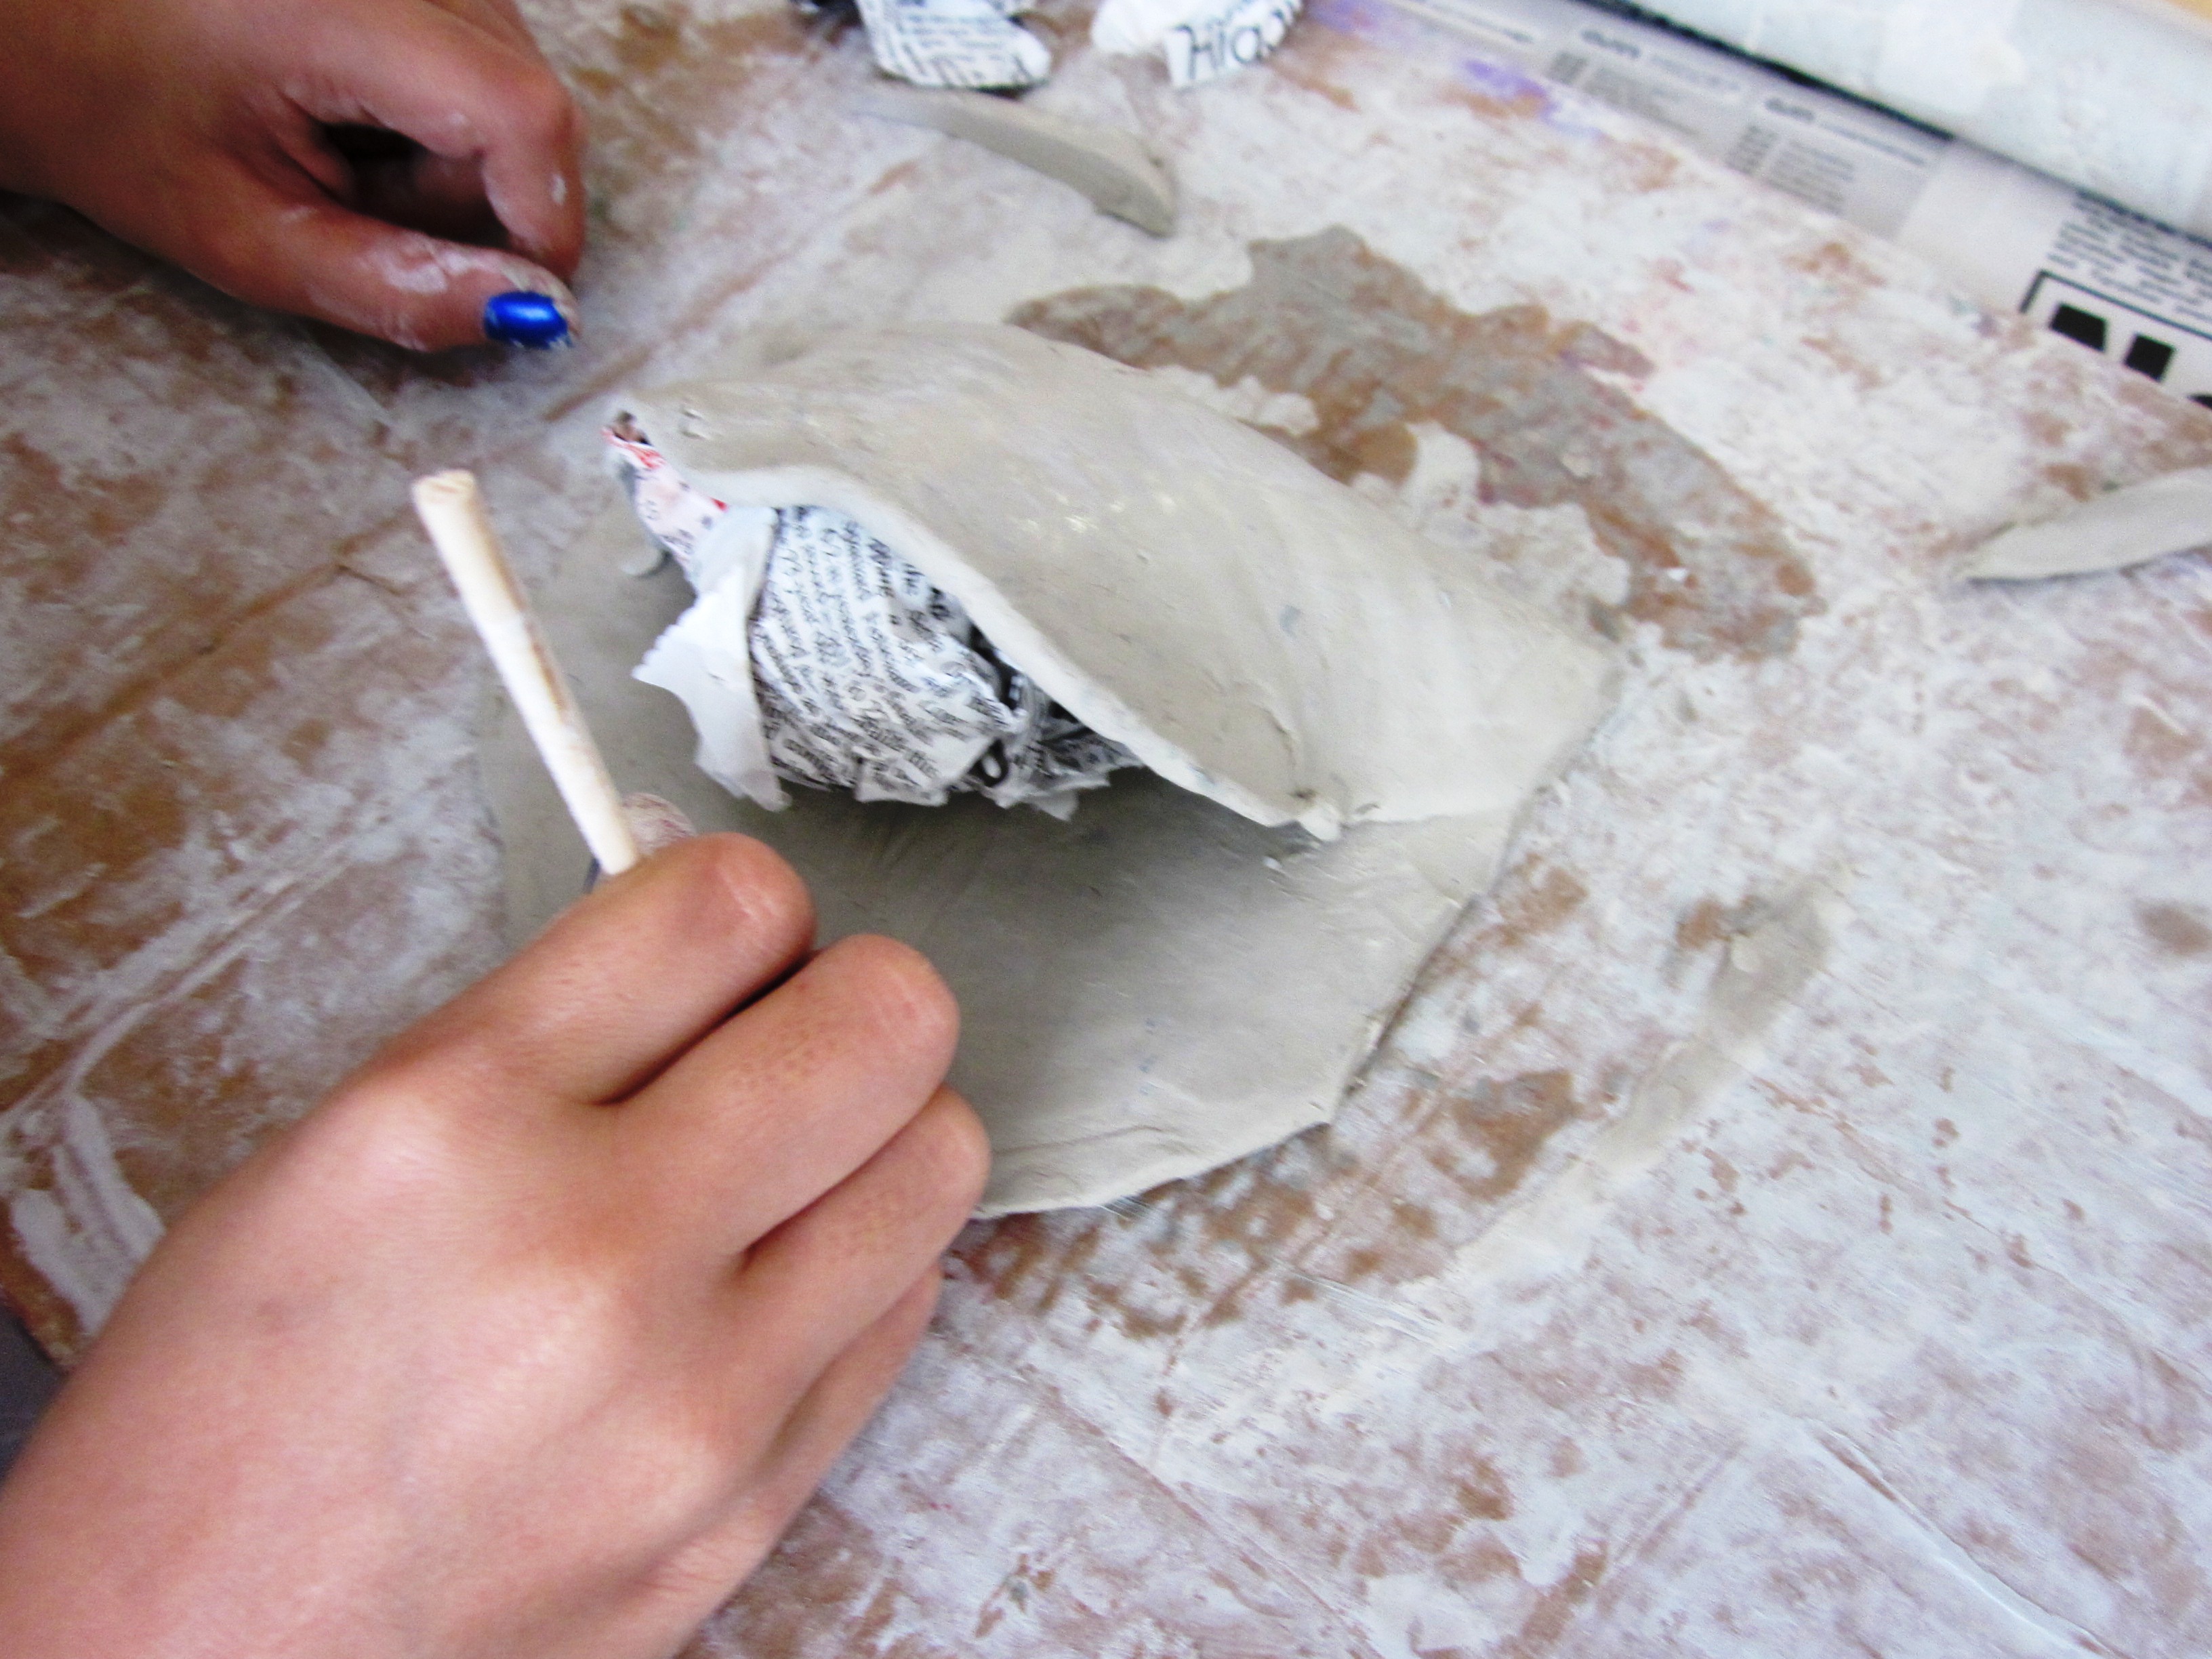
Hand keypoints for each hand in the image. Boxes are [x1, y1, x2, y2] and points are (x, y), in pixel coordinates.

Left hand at [0, 0, 586, 349]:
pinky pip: (488, 52)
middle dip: (477, 199)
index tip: (507, 295)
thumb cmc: (123, 121)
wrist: (51, 24)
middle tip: (362, 209)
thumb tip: (530, 312)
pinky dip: (442, 110)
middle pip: (529, 109)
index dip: (541, 224)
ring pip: (516, 86)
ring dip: (457, 155)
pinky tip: (360, 109)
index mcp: (339, 12)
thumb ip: (394, 288)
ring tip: (347, 152)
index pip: (524, 117)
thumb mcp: (247, 236)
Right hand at [0, 835, 988, 1657]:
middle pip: (890, 1015)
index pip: (725, 904)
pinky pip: (908, 1310)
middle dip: (850, 996)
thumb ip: (546, 1033)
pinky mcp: (756, 1504)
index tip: (730, 935)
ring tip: (784, 1169)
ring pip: (939, 1159)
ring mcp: (698, 1397)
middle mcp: (595, 1249)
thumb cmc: (230, 1411)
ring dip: (878, 1134)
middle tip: (787, 1035)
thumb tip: (718, 948)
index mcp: (454, 1121)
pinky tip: (764, 1289)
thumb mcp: (339, 1151)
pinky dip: (859, 1271)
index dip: (744, 899)